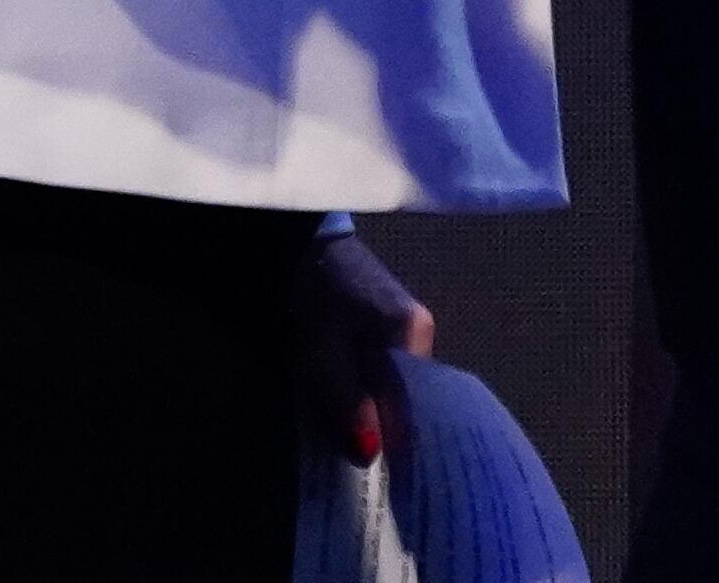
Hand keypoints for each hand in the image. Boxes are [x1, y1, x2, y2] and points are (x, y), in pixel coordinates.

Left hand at [291, 229, 435, 467]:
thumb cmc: (312, 293)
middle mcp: (420, 331)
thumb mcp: (321, 354)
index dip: (397, 442)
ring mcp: (406, 327)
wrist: (298, 243)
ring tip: (351, 439)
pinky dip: (369, 392)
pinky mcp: (388, 325)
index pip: (418, 406)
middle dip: (384, 428)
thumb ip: (347, 403)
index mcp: (413, 334)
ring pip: (396, 387)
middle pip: (409, 398)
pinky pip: (385, 373)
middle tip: (358, 459)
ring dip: (373, 411)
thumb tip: (370, 455)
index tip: (382, 474)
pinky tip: (350, 406)